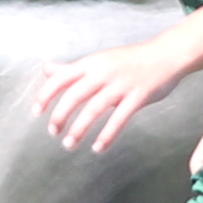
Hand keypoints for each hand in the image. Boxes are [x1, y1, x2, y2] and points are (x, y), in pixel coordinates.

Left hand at [37, 37, 188, 154]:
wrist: (165, 55)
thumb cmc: (130, 60)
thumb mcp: (98, 60)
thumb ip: (72, 69)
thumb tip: (46, 70)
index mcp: (91, 63)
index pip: (61, 78)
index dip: (46, 95)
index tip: (36, 112)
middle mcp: (103, 72)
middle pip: (74, 95)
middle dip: (60, 116)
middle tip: (53, 133)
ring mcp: (121, 84)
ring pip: (94, 109)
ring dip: (79, 129)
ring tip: (69, 144)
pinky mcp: (138, 96)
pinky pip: (120, 118)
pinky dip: (107, 135)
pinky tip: (98, 147)